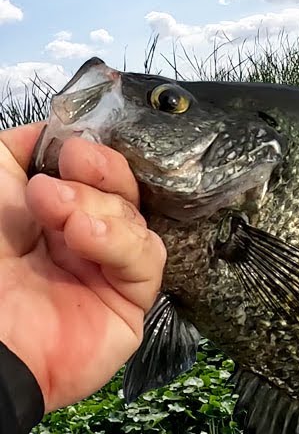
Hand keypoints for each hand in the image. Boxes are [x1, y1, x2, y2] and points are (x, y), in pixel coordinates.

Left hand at [0, 123, 165, 412]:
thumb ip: (16, 152)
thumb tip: (54, 130)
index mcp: (46, 214)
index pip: (92, 171)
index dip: (90, 152)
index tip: (70, 145)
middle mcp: (80, 239)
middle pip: (123, 189)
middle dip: (102, 170)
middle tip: (74, 165)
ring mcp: (106, 271)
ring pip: (135, 218)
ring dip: (100, 206)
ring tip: (59, 211)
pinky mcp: (130, 303)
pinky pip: (146, 258)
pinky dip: (120, 240)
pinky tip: (85, 236)